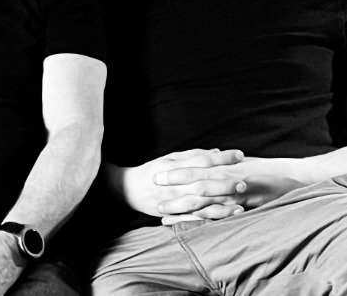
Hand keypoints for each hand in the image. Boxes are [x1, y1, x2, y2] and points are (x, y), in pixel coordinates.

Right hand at [113, 149, 244, 218]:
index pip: (201, 161)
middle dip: (225, 183)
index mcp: (173, 167)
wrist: (127, 190)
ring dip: (222, 204)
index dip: (221, 158)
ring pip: (201, 203)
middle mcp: (174, 185)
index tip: (239, 155)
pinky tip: (225, 217)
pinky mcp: (173, 215)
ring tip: (241, 203)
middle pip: (203, 184)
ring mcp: (173, 202)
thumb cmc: (151, 171)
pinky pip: (194, 219)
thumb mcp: (168, 158)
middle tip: (243, 182)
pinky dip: (211, 219)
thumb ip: (192, 155)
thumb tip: (216, 152)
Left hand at [157, 157, 306, 224]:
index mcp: (224, 167)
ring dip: (181, 206)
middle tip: (152, 187)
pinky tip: (186, 226)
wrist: (289, 178)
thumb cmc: (261, 170)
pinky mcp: (241, 207)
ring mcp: (234, 194)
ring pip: (204, 200)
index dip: (175, 171)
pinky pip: (219, 215)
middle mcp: (227, 179)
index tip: (155, 174)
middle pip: (195, 182)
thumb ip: (221, 163)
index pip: (195, 167)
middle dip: (173, 185)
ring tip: (161, 212)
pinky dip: (201, 220)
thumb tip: (206, 158)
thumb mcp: (238, 164)